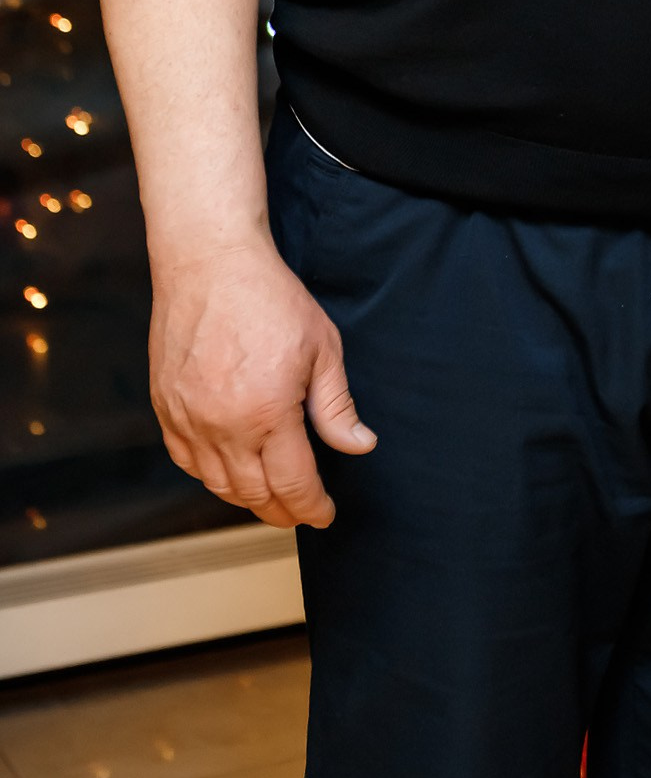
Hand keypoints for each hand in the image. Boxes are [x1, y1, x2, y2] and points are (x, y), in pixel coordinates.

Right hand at [149, 235, 375, 529]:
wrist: (210, 263)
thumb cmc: (269, 298)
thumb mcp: (322, 348)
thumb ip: (336, 406)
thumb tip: (358, 446)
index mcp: (267, 413)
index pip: (292, 484)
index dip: (312, 507)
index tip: (324, 514)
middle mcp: (222, 426)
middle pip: (253, 494)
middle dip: (282, 510)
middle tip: (302, 511)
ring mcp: (187, 419)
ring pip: (217, 485)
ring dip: (248, 498)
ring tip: (271, 496)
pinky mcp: (165, 408)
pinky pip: (187, 462)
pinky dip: (211, 477)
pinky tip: (230, 471)